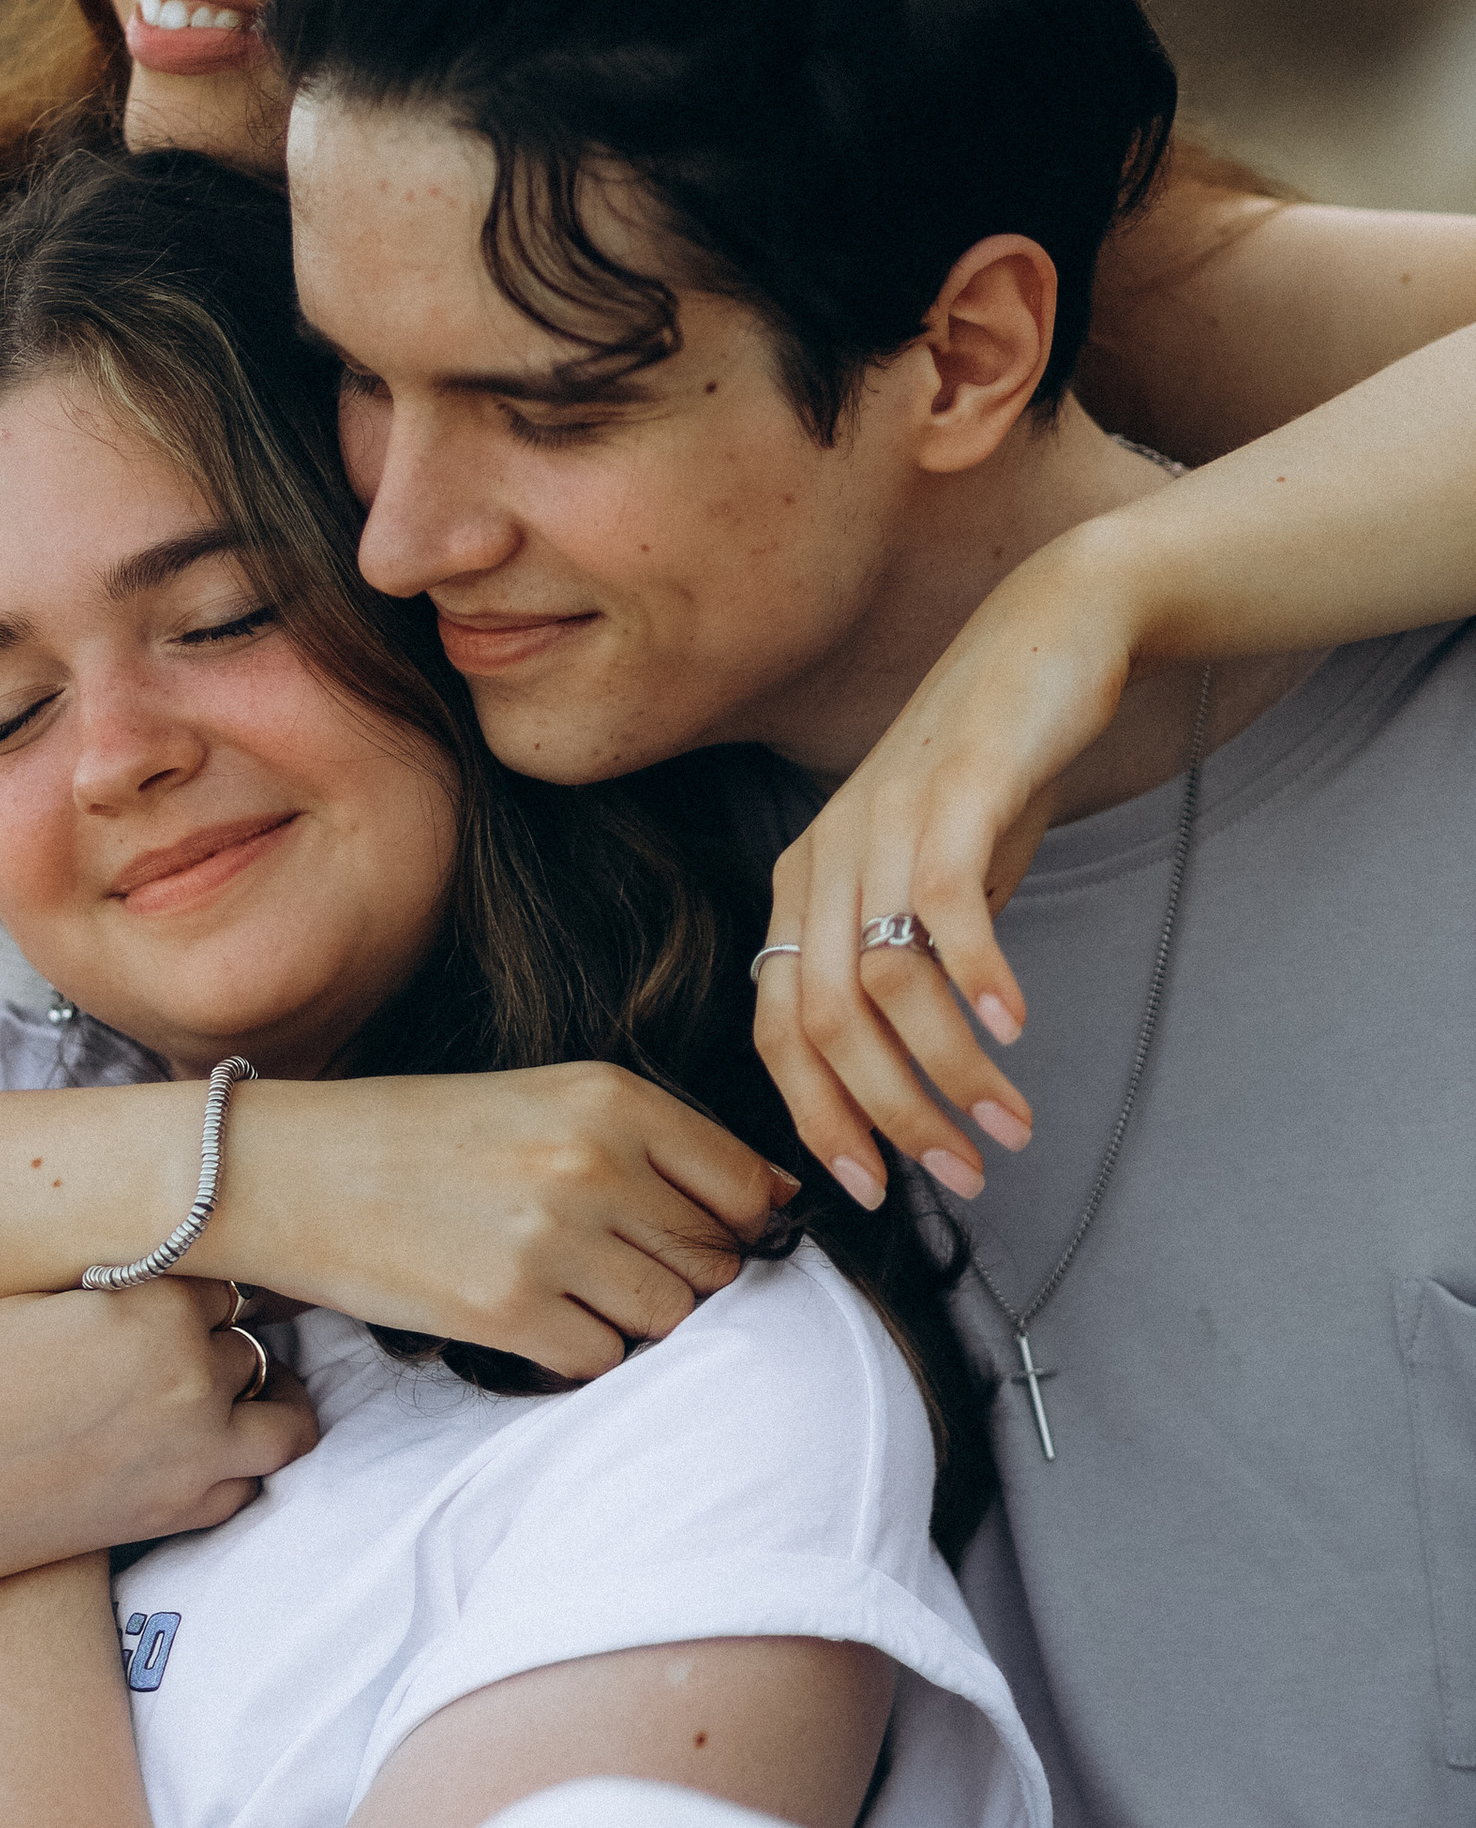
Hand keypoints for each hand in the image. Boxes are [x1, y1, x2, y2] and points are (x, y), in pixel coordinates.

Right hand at [0, 1279, 316, 1596]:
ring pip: (282, 1418)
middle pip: (249, 1343)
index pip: (220, 1279)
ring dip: (263, 1400)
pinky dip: (237, 1463)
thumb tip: (151, 1294)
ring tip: (234, 1392)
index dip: (192, 1287)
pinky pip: (247, 1483)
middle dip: (222, 1339)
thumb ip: (113, 1298)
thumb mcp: (33, 1304)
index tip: (173, 1292)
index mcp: (152, 1308)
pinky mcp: (175, 1515)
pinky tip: (201, 1450)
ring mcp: (194, 1455)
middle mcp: (190, 1378)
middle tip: (191, 1341)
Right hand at [232, 1068, 795, 1381]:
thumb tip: (775, 1201)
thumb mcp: (542, 1098)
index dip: (740, 1227)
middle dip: (685, 1279)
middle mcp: (593, 1164)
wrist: (285, 1169)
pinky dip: (581, 1353)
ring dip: (635, 1321)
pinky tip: (532, 1320)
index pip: (746, 1187)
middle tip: (614, 1269)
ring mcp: (554, 1241)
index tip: (704, 1238)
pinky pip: (604, 1360)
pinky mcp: (509, 1312)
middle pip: (715, 1262)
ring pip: (671, 1318)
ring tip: (569, 1292)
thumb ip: (654, 1140)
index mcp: (611, 1097)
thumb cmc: (415, 1135)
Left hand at [749, 536, 1133, 1202]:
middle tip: (964, 1174)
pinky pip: (945, 903)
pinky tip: (1016, 1025)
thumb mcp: (931, 884)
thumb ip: (912, 966)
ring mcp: (879, 822)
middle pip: (824, 1025)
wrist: (1048, 640)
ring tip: (1010, 1123)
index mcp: (802, 888)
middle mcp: (823, 859)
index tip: (878, 1187)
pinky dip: (976, 975)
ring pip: (884, 982)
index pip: (779, 1032)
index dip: (820, 1119)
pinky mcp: (950, 791)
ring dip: (950, 1069)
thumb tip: (914, 1076)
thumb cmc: (991, 775)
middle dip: (891, 1117)